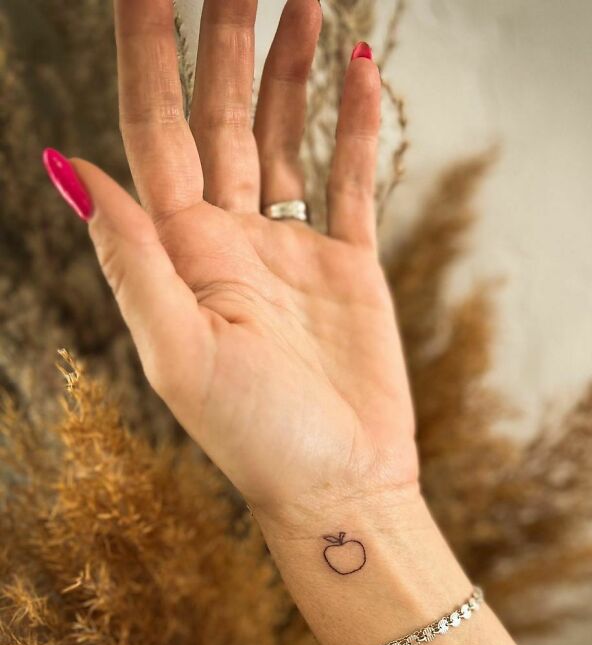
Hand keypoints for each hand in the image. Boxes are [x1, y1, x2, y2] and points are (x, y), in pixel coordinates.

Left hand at [44, 0, 418, 520]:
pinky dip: (356, 127)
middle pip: (219, 115)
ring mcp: (288, 249)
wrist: (339, 485)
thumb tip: (66, 164)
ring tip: (305, 0)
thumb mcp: (181, 353)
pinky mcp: (346, 266)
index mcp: (181, 255)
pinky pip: (348, 181)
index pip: (155, 128)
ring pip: (284, 135)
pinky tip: (362, 72)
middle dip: (224, 35)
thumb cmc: (258, 439)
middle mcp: (228, 241)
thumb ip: (131, 260)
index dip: (147, 50)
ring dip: (289, 67)